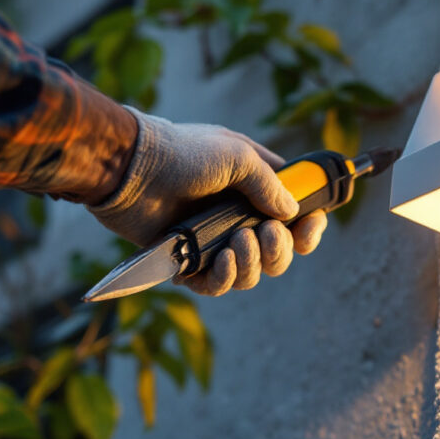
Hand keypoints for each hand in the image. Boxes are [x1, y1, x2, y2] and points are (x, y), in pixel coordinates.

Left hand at [88, 109, 327, 295]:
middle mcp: (237, 216)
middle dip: (280, 250)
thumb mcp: (236, 156)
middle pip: (279, 251)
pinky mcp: (187, 260)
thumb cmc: (182, 153)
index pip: (295, 214)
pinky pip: (216, 285)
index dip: (308, 226)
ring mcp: (213, 239)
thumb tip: (291, 214)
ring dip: (252, 264)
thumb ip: (269, 185)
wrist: (130, 169)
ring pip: (251, 273)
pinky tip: (221, 260)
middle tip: (266, 235)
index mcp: (254, 187)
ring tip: (236, 244)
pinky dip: (224, 279)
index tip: (309, 227)